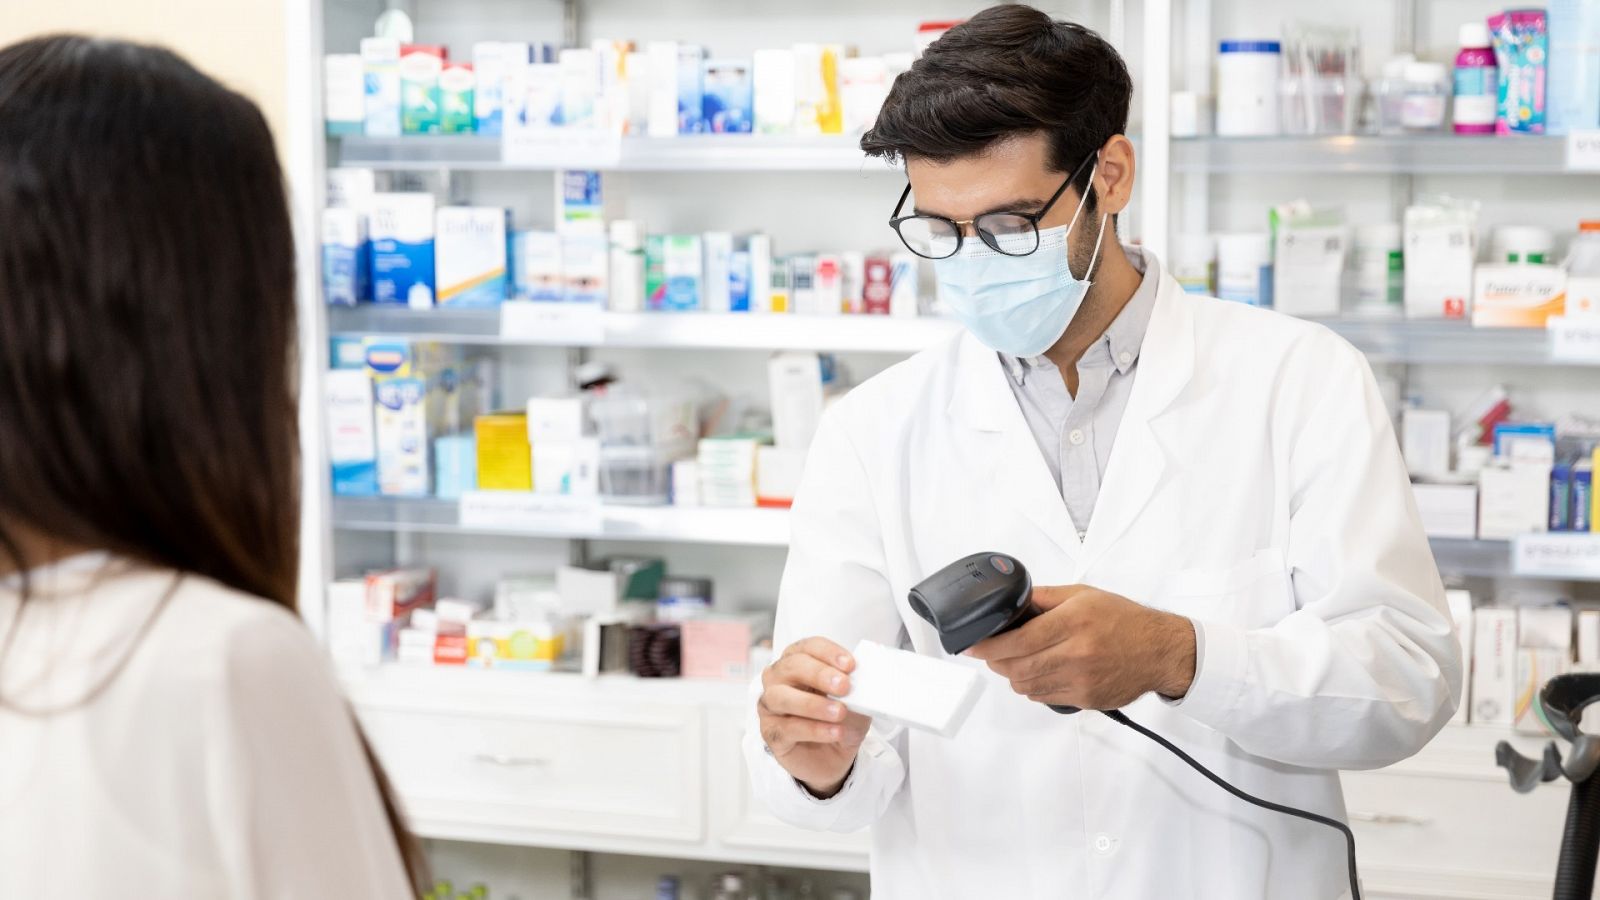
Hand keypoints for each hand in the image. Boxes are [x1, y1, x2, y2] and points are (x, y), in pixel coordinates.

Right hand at [757, 637, 872, 798]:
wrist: (835, 756)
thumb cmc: (840, 720)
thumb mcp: (857, 700)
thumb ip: (858, 687)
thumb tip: (867, 678)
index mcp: (799, 661)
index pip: (808, 647)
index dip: (828, 653)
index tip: (850, 664)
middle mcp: (779, 679)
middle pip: (791, 667)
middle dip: (819, 674)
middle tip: (844, 686)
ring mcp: (771, 705)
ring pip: (781, 697)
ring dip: (813, 704)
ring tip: (839, 712)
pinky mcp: (771, 732)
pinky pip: (787, 728)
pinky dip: (813, 729)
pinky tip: (833, 732)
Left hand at [967, 585, 1195, 709]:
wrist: (1160, 651)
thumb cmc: (1124, 620)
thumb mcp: (1083, 595)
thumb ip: (1044, 597)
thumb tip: (1011, 602)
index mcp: (1073, 622)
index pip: (1017, 641)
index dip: (987, 646)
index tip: (971, 646)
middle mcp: (1076, 653)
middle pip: (1016, 667)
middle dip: (996, 661)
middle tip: (991, 652)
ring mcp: (1081, 680)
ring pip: (1026, 686)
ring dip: (1013, 675)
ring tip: (1014, 661)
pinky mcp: (1085, 699)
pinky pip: (1044, 698)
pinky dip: (1033, 687)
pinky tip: (1039, 673)